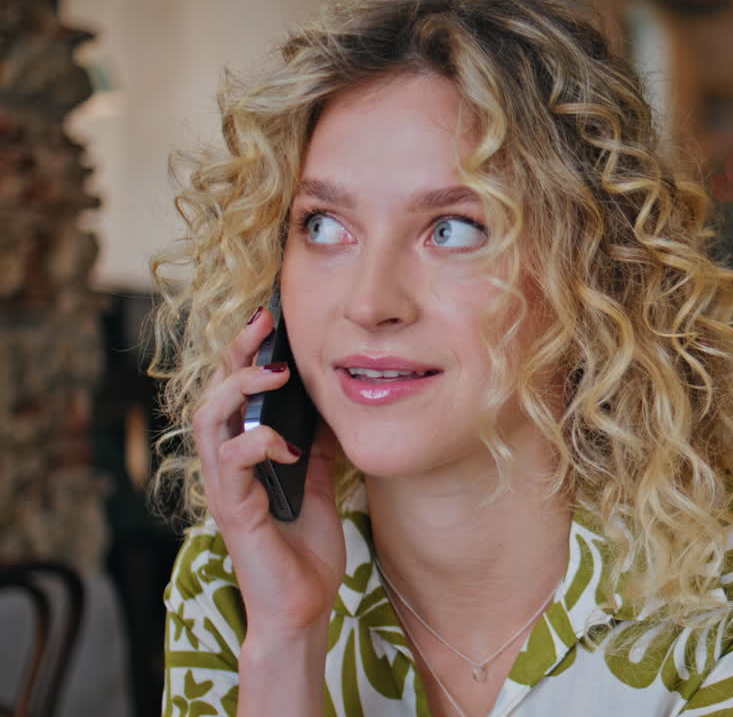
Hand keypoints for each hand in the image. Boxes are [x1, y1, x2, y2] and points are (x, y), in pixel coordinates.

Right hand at [191, 307, 344, 638]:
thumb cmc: (305, 552)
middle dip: (236, 352)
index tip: (272, 319)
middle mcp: (229, 466)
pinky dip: (255, 445)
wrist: (303, 608)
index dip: (249, 353)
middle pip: (215, 393)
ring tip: (274, 375)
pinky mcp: (232, 512)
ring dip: (238, 390)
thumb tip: (330, 407)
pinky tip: (285, 447)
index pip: (238, 392)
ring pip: (208, 421)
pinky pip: (230, 465)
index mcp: (248, 456)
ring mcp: (226, 487)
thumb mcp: (320, 486)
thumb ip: (315, 449)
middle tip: (263, 322)